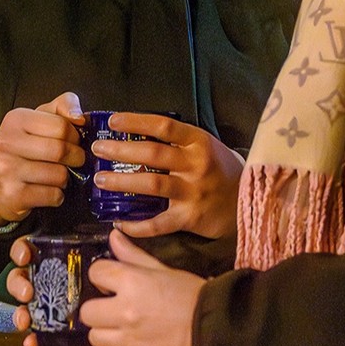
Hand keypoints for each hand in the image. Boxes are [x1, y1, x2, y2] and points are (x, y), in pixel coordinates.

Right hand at [0, 93, 84, 227]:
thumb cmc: (22, 147)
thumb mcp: (38, 119)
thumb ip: (62, 107)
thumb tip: (79, 117)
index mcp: (16, 120)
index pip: (61, 126)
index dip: (75, 136)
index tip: (73, 141)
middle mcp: (7, 143)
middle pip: (61, 150)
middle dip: (76, 158)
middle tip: (74, 160)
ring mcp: (8, 170)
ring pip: (59, 175)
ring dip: (66, 178)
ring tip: (57, 175)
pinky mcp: (13, 195)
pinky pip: (53, 195)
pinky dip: (58, 195)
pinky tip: (48, 190)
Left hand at [6, 231, 202, 345]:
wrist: (211, 325)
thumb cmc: (189, 293)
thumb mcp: (162, 268)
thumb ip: (133, 255)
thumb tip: (113, 237)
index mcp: (131, 282)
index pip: (95, 272)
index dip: (102, 273)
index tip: (110, 278)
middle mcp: (124, 310)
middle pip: (87, 311)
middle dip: (96, 306)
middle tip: (111, 303)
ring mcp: (128, 337)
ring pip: (94, 336)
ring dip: (103, 329)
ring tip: (117, 323)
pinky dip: (117, 345)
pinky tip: (129, 337)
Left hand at [92, 115, 242, 239]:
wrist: (246, 201)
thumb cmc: (219, 169)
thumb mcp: (205, 146)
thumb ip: (177, 141)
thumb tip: (135, 135)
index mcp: (198, 142)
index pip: (164, 127)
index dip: (137, 122)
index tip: (113, 121)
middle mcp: (196, 165)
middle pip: (153, 154)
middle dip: (121, 150)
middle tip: (98, 149)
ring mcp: (193, 192)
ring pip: (151, 184)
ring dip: (122, 182)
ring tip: (100, 180)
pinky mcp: (190, 218)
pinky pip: (157, 223)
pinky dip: (135, 224)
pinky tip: (118, 221)